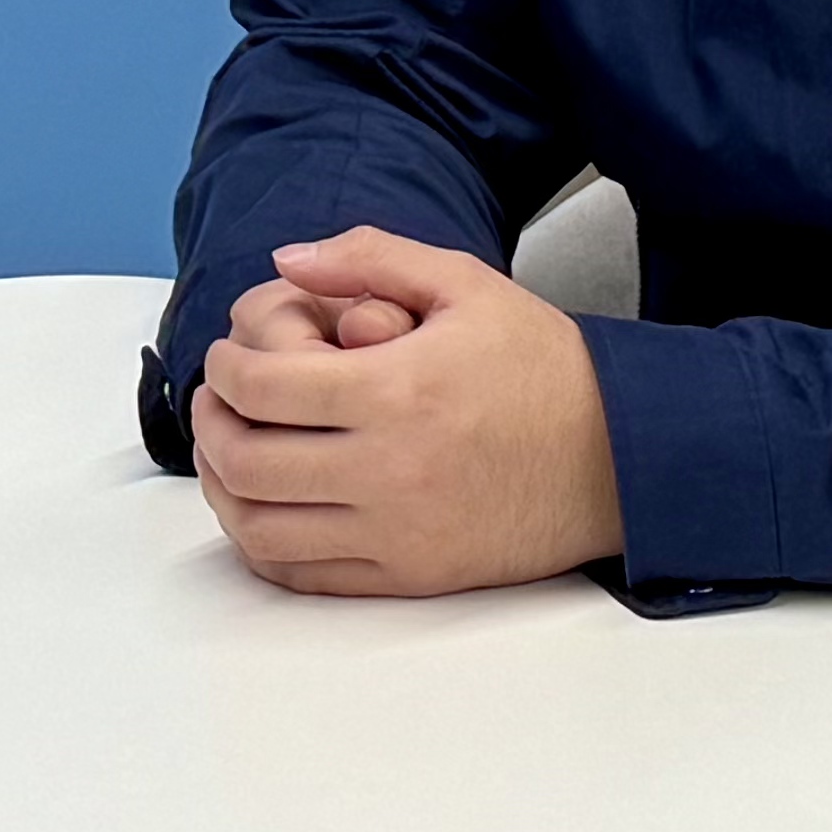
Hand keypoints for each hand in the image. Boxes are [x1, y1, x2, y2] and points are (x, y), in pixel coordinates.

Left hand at [191, 229, 624, 596]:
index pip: (261, 388)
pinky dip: (264, 545)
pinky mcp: (412, 574)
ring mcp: (398, 531)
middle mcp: (390, 469)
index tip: (227, 357)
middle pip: (247, 461)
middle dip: (210, 425)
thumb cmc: (543, 366)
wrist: (621, 454)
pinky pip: (305, 575)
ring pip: (262, 528)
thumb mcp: (464, 284)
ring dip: (224, 489)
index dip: (223, 368)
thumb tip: (287, 260)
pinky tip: (266, 508)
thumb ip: (369, 256)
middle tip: (216, 402)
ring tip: (230, 453)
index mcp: (396, 390)